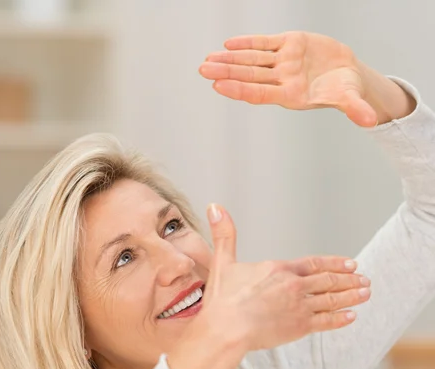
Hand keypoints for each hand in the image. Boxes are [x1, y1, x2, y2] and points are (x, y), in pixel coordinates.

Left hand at [199, 31, 380, 126]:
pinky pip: (264, 43)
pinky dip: (247, 43)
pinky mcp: (288, 44)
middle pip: (248, 75)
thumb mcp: (350, 98)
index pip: (258, 92)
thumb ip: (355, 109)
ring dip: (229, 59)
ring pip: (251, 59)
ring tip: (208, 59)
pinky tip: (228, 45)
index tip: (219, 86)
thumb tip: (369, 121)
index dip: (239, 89)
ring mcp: (283, 61)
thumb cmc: (345, 89)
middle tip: (203, 70)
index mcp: (290, 94)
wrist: (349, 73)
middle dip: (225, 72)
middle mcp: (281, 78)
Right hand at [202, 203, 371, 352]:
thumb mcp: (221, 261)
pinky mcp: (299, 327)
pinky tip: (351, 316)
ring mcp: (299, 307)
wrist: (226, 328)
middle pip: (328, 280)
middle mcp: (294, 286)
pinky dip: (340, 318)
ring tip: (366, 293)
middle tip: (364, 279)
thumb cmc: (222, 299)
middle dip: (348, 279)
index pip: (314, 263)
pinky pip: (326, 321)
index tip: (350, 263)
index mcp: (279, 269)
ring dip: (351, 296)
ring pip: (332, 299)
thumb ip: (223, 234)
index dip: (333, 263)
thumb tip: (215, 206)